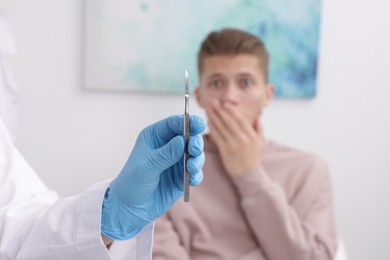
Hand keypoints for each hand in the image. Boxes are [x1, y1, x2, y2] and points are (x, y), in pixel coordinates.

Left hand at [101, 115, 205, 239]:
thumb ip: (165, 154)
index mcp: (155, 137)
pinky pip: (195, 172)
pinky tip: (192, 179)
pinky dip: (197, 174)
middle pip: (189, 137)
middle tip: (194, 150)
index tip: (198, 125)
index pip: (174, 124)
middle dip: (195, 142)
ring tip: (191, 168)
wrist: (129, 208)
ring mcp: (176, 162)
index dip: (188, 122)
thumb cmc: (131, 183)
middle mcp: (167, 146)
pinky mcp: (182, 177)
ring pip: (195, 154)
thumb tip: (182, 141)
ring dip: (197, 160)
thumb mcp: (146, 166)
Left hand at [207, 100, 263, 176]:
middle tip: (214, 102)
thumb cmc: (254, 158)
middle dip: (220, 111)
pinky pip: (218, 138)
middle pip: (230, 122)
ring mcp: (234, 146)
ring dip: (214, 117)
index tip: (225, 103)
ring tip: (209, 109)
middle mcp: (243, 139)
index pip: (240, 120)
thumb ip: (259, 128)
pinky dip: (212, 129)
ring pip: (222, 128)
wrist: (249, 175)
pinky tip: (208, 122)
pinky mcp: (226, 152)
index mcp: (251, 136)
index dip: (232, 110)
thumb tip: (258, 117)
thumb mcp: (260, 142)